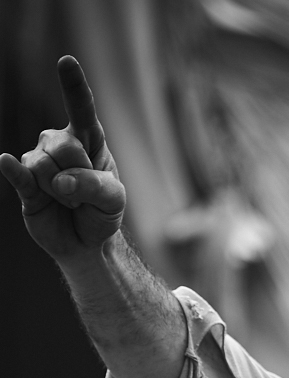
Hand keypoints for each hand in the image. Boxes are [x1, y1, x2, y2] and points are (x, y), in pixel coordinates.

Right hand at [0, 55, 125, 262]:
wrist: (87, 242)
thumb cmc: (103, 211)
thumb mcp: (114, 200)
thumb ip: (95, 186)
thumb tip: (61, 182)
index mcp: (89, 140)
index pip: (81, 109)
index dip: (73, 86)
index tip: (66, 61)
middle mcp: (60, 144)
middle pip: (61, 144)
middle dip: (78, 174)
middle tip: (84, 194)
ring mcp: (39, 162)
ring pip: (42, 165)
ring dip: (62, 191)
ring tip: (70, 201)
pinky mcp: (24, 184)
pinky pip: (18, 173)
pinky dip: (13, 170)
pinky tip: (4, 161)